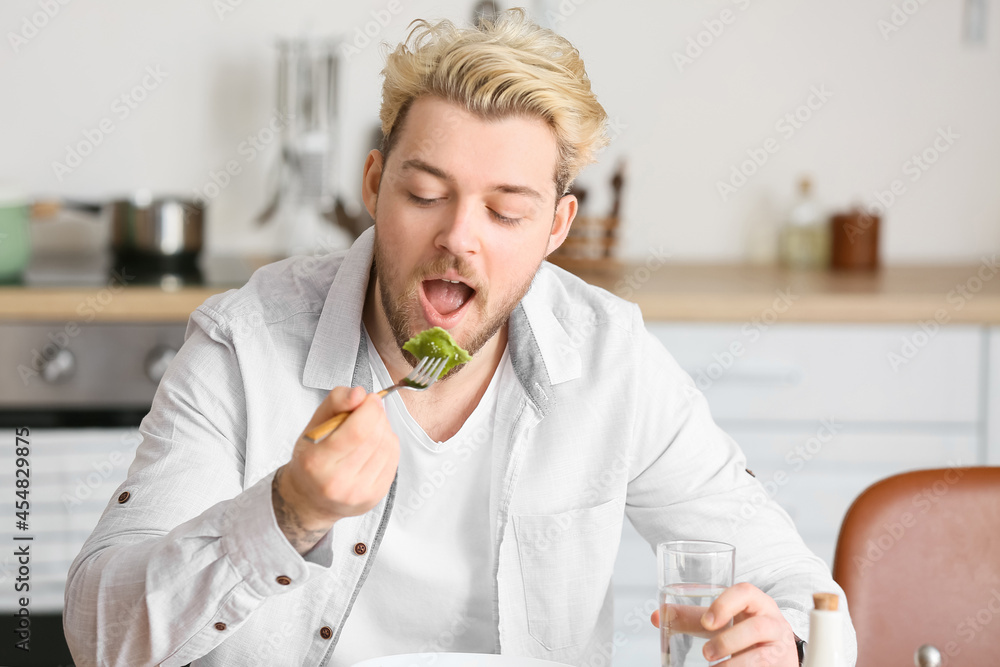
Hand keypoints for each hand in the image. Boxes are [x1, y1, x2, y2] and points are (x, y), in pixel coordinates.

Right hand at [272, 386, 399, 553]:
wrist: (311, 499)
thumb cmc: (312, 460)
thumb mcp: (313, 426)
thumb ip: (335, 402)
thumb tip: (359, 394)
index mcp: (317, 463)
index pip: (357, 430)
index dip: (370, 409)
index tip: (370, 399)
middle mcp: (339, 483)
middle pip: (375, 437)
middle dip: (377, 416)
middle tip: (369, 411)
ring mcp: (360, 493)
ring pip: (387, 446)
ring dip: (384, 429)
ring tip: (370, 428)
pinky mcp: (376, 496)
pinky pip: (393, 460)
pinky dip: (388, 445)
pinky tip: (375, 444)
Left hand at [650, 582, 798, 665]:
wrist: (776, 653)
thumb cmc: (742, 631)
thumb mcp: (720, 622)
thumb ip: (691, 618)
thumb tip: (657, 617)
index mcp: (756, 602)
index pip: (746, 592)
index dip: (725, 605)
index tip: (707, 623)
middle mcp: (773, 622)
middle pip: (755, 628)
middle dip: (726, 642)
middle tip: (706, 654)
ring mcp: (780, 647)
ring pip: (761, 656)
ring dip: (734, 665)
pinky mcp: (782, 665)